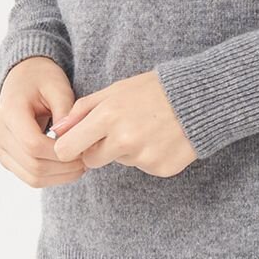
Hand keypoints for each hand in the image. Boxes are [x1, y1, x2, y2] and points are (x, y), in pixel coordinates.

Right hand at [0, 56, 87, 187]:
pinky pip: (28, 176)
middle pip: (33, 165)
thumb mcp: (58, 87)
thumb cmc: (42, 78)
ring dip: (59, 176)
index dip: (60, 153)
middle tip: (87, 159)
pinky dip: (50, 176)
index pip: (33, 145)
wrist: (24, 77)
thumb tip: (71, 142)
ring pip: (31, 177)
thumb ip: (65, 113)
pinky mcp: (4, 157)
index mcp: (9, 112)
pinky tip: (67, 165)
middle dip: (64, 167)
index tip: (83, 149)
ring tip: (80, 164)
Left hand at [49, 69, 197, 176]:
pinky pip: (143, 166)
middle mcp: (124, 140)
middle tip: (119, 128)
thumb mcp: (115, 90)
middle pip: (92, 160)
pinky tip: (161, 137)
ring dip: (127, 149)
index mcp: (108, 117)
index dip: (70, 146)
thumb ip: (83, 109)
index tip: (77, 142)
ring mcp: (143, 156)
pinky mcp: (160, 168)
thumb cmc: (153, 90)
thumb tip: (59, 129)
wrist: (199, 97)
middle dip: (99, 148)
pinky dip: (149, 155)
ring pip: (120, 161)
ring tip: (147, 127)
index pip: (67, 148)